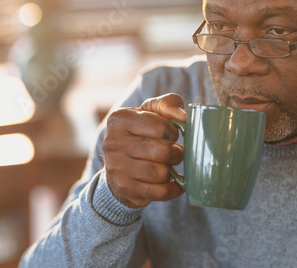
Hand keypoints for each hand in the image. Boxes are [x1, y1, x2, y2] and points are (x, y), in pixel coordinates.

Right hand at [102, 93, 185, 207]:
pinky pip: (159, 192)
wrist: (120, 164)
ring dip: (171, 170)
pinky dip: (173, 189)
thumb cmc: (141, 132)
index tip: (171, 135)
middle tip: (175, 152)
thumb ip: (167, 104)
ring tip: (169, 165)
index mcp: (120, 119)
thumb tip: (183, 115)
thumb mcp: (151, 111)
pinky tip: (175, 184)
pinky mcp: (125, 188)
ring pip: (161, 173)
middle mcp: (113, 142)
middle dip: (176, 153)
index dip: (172, 132)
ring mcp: (117, 167)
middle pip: (162, 151)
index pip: (159, 127)